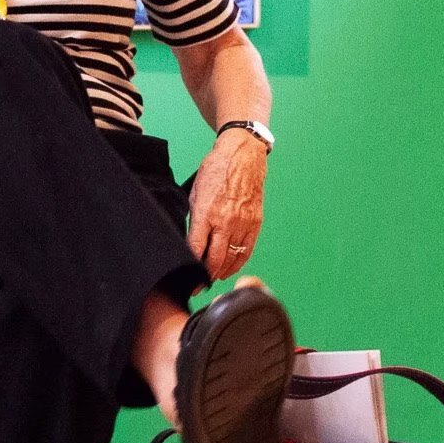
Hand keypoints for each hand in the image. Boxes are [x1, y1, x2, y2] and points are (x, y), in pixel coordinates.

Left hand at [189, 129, 266, 282]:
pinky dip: (238, 262)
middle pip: (215, 259)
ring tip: (211, 279)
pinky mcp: (255, 222)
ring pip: (232, 257)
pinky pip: (247, 249)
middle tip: (198, 286)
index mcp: (206, 213)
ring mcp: (243, 222)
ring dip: (221, 272)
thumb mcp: (195, 193)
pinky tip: (229, 269)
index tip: (188, 281)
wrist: (242, 156)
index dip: (191, 268)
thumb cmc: (214, 171)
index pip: (196, 249)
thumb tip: (190, 242)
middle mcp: (226, 221)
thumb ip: (194, 219)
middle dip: (205, 276)